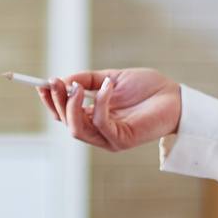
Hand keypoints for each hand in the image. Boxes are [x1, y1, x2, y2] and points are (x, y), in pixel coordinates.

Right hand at [37, 69, 181, 152]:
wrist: (175, 96)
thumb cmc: (147, 88)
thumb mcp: (110, 78)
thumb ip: (87, 79)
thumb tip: (63, 79)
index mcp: (93, 118)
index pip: (64, 115)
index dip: (50, 101)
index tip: (42, 83)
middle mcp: (98, 131)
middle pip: (66, 122)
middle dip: (57, 101)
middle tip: (56, 81)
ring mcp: (109, 138)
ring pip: (77, 128)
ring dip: (72, 105)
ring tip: (76, 85)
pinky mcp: (122, 140)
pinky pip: (101, 123)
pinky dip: (99, 103)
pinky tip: (107, 86)